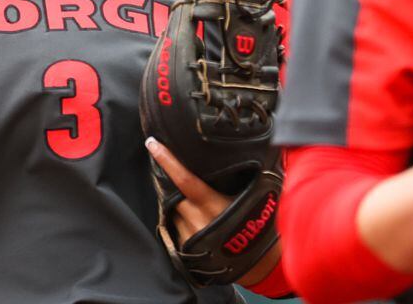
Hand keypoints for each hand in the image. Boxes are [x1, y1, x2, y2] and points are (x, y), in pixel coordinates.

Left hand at [145, 138, 280, 285]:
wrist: (259, 267)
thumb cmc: (258, 228)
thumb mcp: (252, 200)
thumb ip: (242, 179)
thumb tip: (254, 154)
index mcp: (213, 205)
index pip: (184, 179)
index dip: (167, 161)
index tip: (153, 144)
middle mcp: (196, 220)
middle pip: (173, 194)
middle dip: (172, 183)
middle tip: (177, 173)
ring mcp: (188, 236)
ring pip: (174, 211)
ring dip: (181, 204)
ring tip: (197, 205)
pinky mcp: (183, 249)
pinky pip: (177, 227)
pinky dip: (184, 220)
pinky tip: (198, 222)